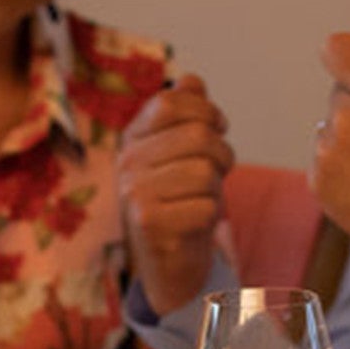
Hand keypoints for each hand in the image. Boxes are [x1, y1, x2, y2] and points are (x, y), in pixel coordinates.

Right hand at [120, 75, 234, 317]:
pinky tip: (196, 224)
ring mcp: (136, 194)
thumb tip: (191, 81)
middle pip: (197, 136)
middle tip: (219, 171)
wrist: (168, 267)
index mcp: (132, 139)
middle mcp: (127, 163)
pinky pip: (206, 206)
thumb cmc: (180, 205)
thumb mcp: (181, 157)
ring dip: (217, 187)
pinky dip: (211, 216)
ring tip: (204, 200)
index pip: (170, 103)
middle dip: (222, 153)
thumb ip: (186, 117)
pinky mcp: (151, 224)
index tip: (220, 127)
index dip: (205, 110)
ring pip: (204, 171)